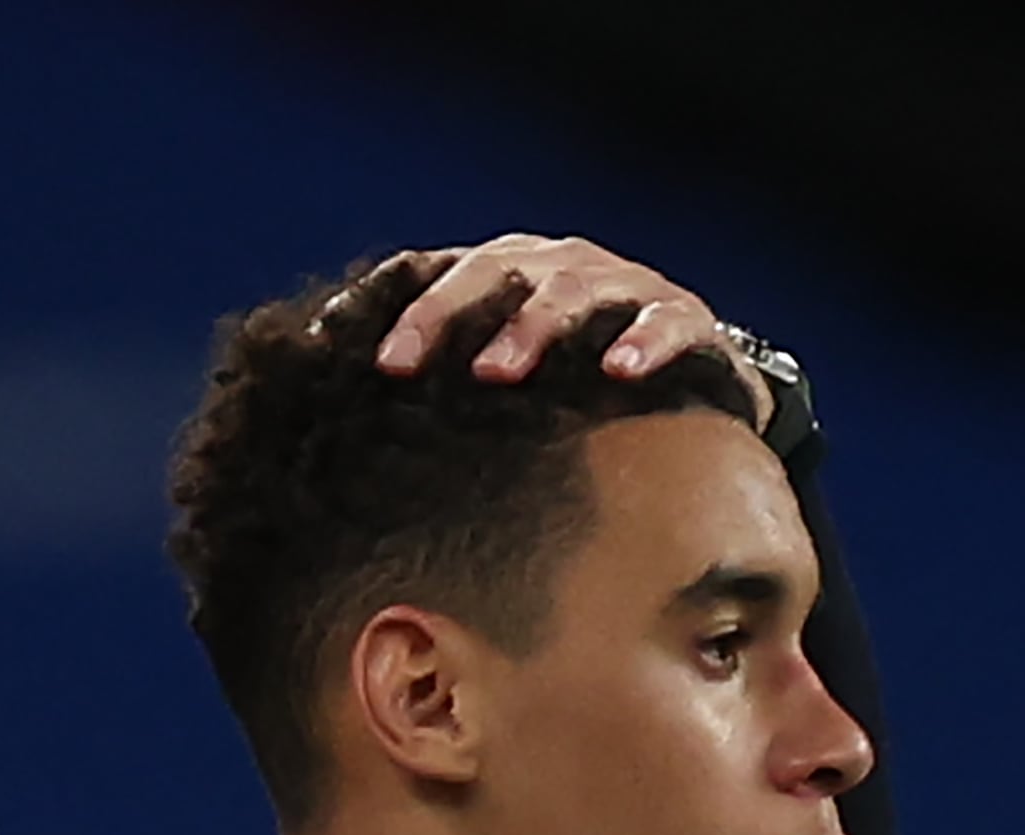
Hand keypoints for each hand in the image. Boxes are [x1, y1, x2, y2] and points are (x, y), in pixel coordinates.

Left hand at [365, 233, 775, 431]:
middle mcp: (558, 266)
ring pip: (568, 293)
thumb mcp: (498, 371)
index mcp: (505, 272)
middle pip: (491, 271)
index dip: (385, 302)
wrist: (693, 379)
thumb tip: (339, 379)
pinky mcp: (684, 318)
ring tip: (496, 372)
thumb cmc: (574, 379)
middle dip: (440, 314)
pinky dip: (642, 342)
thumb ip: (435, 373)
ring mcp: (622, 287)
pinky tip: (618, 371)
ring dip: (529, 329)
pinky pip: (664, 323)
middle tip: (399, 363)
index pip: (433, 269)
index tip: (331, 345)